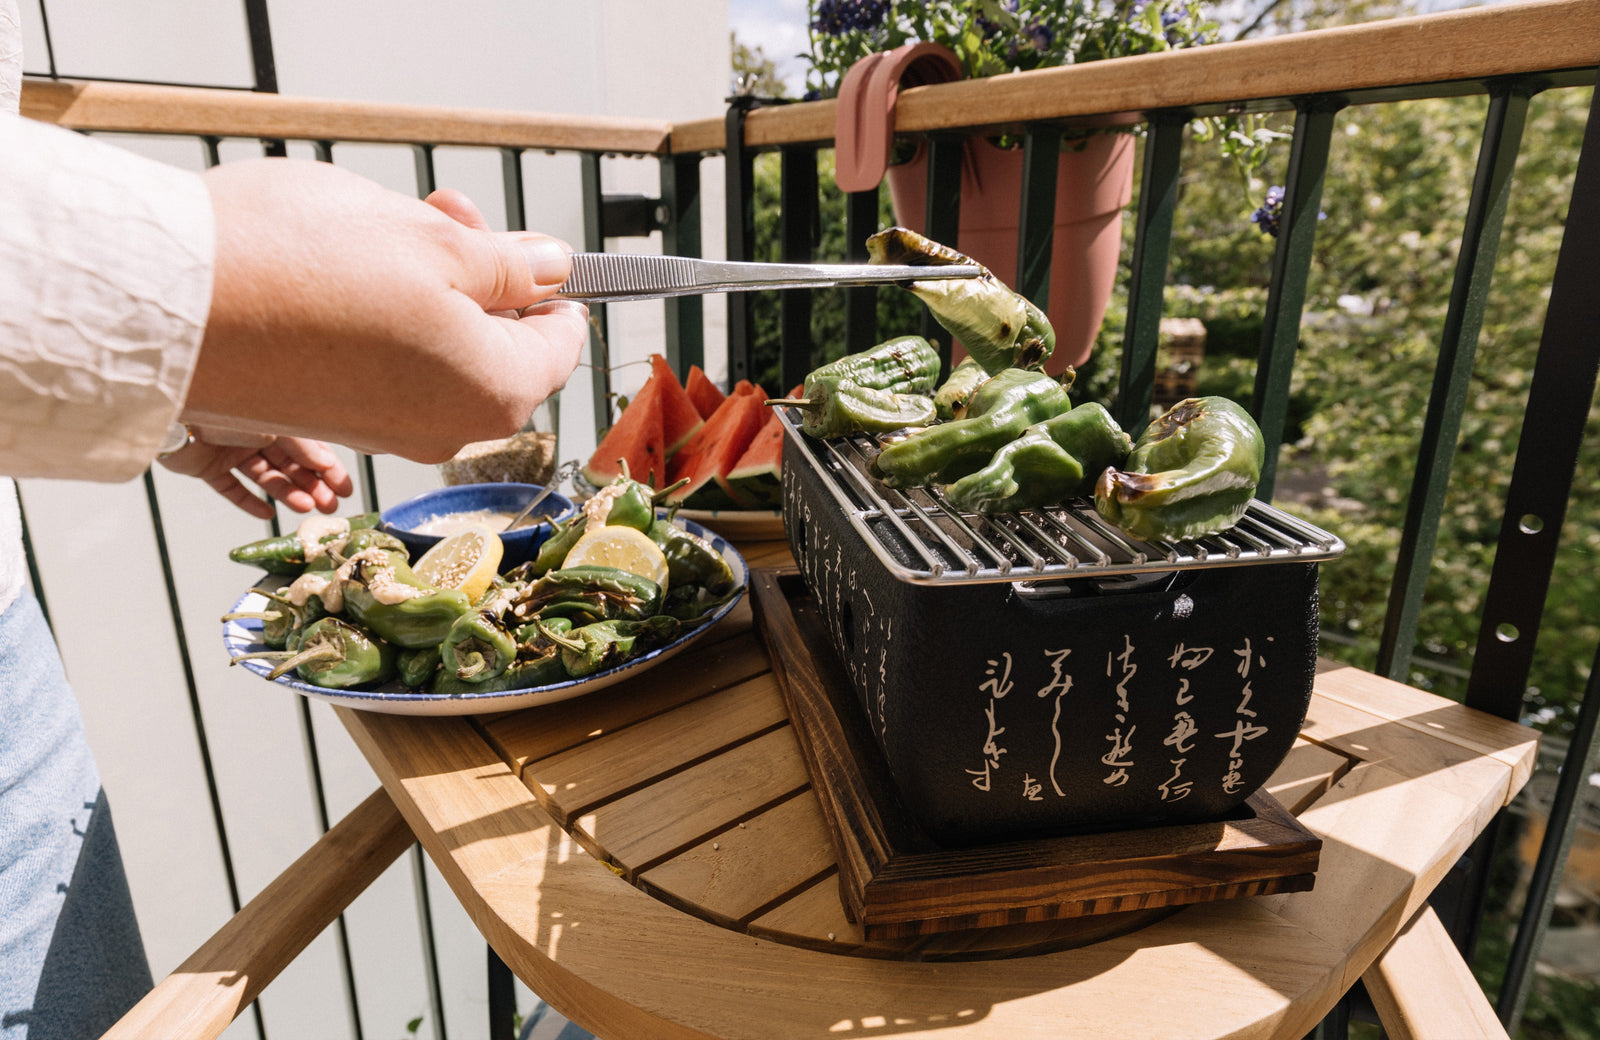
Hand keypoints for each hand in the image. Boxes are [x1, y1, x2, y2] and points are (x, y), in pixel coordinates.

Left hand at [158, 426, 353, 519]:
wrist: (172, 412)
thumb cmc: (222, 407)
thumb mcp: (272, 425)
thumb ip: (300, 445)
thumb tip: (325, 462)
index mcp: (271, 420)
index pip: (308, 447)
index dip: (328, 468)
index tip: (345, 488)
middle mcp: (252, 435)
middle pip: (289, 465)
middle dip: (312, 486)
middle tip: (329, 507)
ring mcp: (230, 452)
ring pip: (265, 478)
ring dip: (287, 494)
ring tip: (304, 509)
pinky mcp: (207, 468)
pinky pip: (231, 488)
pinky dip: (247, 502)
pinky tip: (265, 515)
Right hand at [186, 159, 587, 462]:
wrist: (168, 312)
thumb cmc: (302, 268)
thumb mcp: (432, 241)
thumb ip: (508, 263)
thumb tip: (552, 269)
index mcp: (495, 391)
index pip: (561, 343)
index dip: (548, 284)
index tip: (521, 243)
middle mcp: (448, 429)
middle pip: (498, 347)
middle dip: (482, 276)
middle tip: (445, 212)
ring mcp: (388, 432)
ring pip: (439, 353)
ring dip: (429, 289)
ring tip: (387, 230)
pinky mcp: (335, 421)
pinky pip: (386, 368)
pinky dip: (382, 319)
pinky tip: (347, 272)